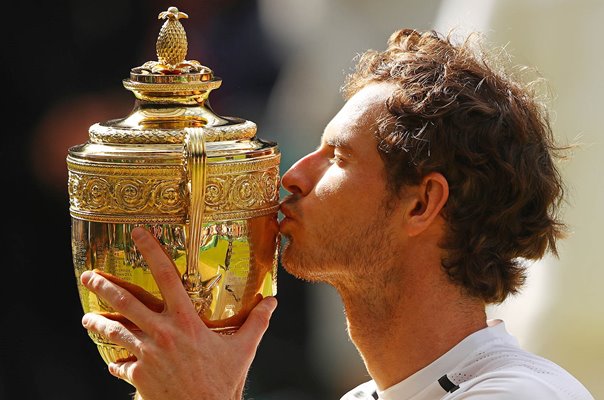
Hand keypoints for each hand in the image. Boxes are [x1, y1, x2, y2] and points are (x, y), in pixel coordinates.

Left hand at [80, 226, 277, 399]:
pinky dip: (117, 361)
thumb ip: (257, 321)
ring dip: (99, 323)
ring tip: (88, 318)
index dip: (151, 252)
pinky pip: (122, 364)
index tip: (137, 234)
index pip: (167, 277)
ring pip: (115, 331)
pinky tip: (113, 361)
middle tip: (87, 277)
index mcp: (187, 321)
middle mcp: (162, 333)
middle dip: (103, 286)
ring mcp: (147, 354)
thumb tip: (273, 301)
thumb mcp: (244, 348)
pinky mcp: (139, 376)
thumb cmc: (224, 381)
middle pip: (126, 302)